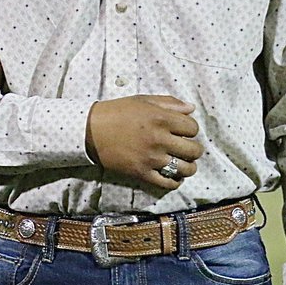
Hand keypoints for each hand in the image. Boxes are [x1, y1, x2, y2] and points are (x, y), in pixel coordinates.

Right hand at [84, 95, 202, 189]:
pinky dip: (175, 181)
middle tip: (185, 148)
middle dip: (194, 149)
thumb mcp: (142, 101)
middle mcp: (159, 139)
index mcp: (160, 118)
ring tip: (182, 163)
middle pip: (194, 150)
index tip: (183, 131)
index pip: (193, 128)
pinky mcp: (142, 173)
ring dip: (188, 167)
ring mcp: (151, 158)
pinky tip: (173, 175)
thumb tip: (191, 109)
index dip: (191, 129)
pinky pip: (168, 183)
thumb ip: (169, 103)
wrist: (91, 131)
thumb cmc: (117, 112)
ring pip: (186, 169)